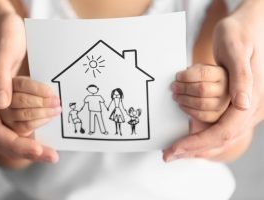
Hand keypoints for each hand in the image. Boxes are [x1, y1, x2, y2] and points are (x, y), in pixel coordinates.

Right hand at [0, 13, 58, 163]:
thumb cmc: (1, 32)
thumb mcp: (2, 47)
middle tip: (53, 155)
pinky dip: (38, 120)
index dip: (16, 144)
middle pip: (6, 136)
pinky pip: (24, 119)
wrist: (2, 26)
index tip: (38, 151)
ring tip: (58, 110)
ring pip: (18, 127)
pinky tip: (51, 121)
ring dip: (39, 123)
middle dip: (31, 146)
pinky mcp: (11, 101)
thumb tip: (0, 104)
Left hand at [164, 2, 263, 161]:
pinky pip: (215, 130)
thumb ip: (242, 78)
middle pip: (220, 140)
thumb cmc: (239, 36)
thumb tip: (243, 105)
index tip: (177, 148)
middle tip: (169, 155)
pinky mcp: (230, 109)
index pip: (225, 131)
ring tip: (173, 150)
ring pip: (217, 139)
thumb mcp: (238, 51)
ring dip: (193, 145)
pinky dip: (199, 138)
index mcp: (252, 100)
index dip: (200, 142)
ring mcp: (240, 112)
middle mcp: (248, 111)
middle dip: (192, 149)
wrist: (243, 30)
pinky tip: (185, 141)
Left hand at [171, 64, 229, 122]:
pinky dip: (187, 110)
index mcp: (221, 74)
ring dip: (184, 100)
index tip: (178, 76)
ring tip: (176, 96)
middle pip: (201, 89)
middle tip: (174, 87)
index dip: (187, 76)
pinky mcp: (216, 115)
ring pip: (201, 103)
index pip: (203, 74)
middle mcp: (225, 89)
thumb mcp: (201, 69)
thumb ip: (191, 72)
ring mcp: (222, 104)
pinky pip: (200, 115)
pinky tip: (181, 104)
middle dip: (184, 88)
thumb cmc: (205, 79)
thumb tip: (178, 79)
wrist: (216, 89)